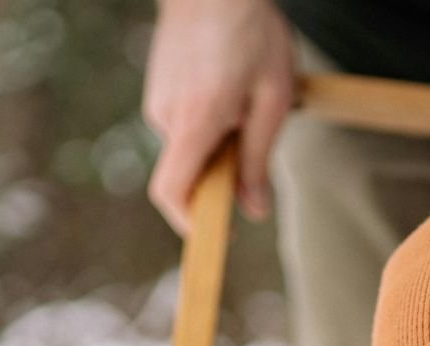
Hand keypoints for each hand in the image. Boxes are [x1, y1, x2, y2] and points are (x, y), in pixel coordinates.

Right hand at [143, 0, 295, 233]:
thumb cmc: (251, 30)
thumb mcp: (272, 100)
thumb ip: (259, 160)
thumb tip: (253, 211)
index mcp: (193, 122)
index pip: (172, 193)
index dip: (190, 222)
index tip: (216, 232)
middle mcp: (165, 114)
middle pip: (190, 172)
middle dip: (222, 170)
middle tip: (255, 130)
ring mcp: (157, 98)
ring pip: (191, 145)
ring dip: (220, 139)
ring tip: (245, 93)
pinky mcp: (158, 85)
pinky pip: (185, 122)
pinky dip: (209, 119)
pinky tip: (230, 82)